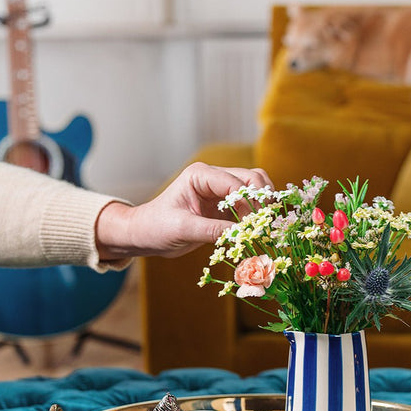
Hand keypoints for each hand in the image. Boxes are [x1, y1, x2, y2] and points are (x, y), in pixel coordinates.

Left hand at [95, 162, 273, 259]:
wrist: (145, 235)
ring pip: (254, 189)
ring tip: (264, 227)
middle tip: (266, 224)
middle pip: (252, 179)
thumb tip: (243, 234)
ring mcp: (220, 191)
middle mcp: (213, 178)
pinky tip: (257, 230)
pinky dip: (256, 216)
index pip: (235, 182)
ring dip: (262, 205)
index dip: (249, 201)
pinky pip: (248, 206)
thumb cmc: (156, 227)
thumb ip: (212, 230)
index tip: (255, 224)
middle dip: (262, 199)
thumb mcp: (182, 229)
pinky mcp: (224, 207)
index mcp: (200, 175)